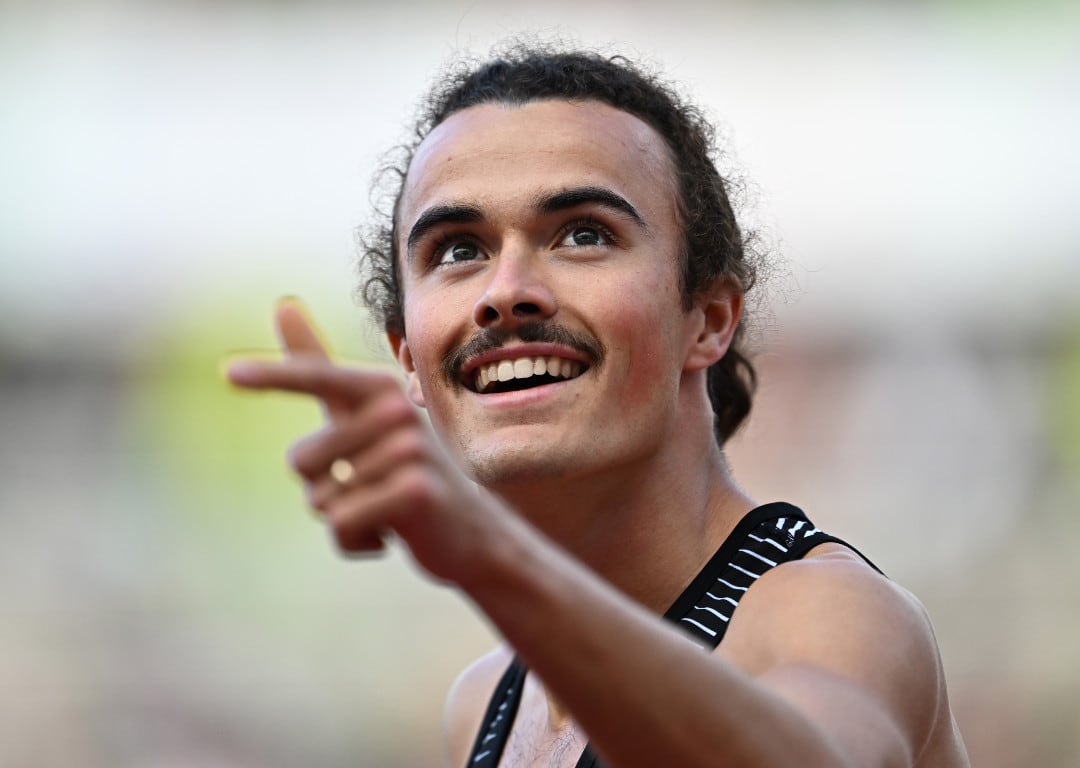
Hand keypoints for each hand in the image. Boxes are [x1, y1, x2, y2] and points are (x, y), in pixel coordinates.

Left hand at [227, 300, 495, 581]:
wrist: (466, 530)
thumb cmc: (399, 468)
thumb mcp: (358, 412)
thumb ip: (317, 364)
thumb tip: (284, 304)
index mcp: (378, 387)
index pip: (315, 378)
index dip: (271, 377)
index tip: (228, 373)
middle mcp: (395, 410)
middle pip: (301, 462)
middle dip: (322, 489)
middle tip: (370, 488)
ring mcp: (409, 450)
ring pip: (321, 500)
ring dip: (343, 518)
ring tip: (383, 509)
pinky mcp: (413, 492)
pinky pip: (341, 523)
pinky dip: (354, 541)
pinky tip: (388, 535)